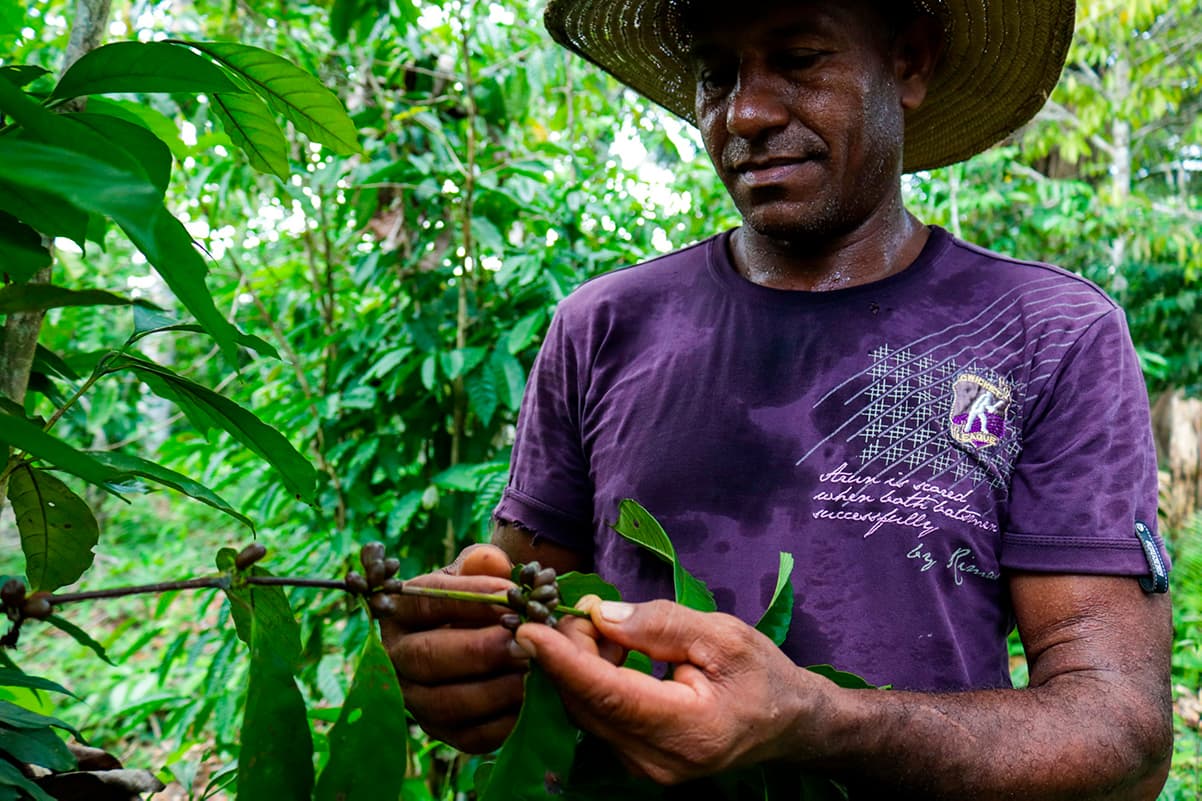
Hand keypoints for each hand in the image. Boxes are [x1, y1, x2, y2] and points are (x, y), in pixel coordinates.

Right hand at [376, 544, 528, 752]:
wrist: (478, 637)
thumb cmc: (476, 601)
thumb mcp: (475, 575)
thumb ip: (483, 565)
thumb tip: (493, 560)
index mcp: (399, 612)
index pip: (427, 602)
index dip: (470, 598)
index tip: (512, 595)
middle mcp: (396, 659)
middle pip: (429, 657)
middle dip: (482, 650)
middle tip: (525, 641)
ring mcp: (415, 701)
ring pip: (447, 702)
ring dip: (495, 689)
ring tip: (533, 671)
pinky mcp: (442, 733)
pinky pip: (469, 735)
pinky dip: (503, 722)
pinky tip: (533, 702)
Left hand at [515, 597, 835, 784]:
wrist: (787, 723)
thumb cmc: (761, 675)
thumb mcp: (723, 636)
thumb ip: (661, 624)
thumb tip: (602, 615)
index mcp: (689, 729)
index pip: (608, 694)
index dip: (564, 661)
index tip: (529, 629)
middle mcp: (658, 761)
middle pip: (587, 703)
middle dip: (568, 652)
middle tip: (580, 609)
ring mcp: (644, 769)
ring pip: (585, 711)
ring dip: (579, 665)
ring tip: (605, 628)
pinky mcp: (636, 762)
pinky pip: (597, 718)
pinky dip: (591, 681)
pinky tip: (611, 653)